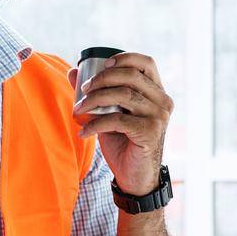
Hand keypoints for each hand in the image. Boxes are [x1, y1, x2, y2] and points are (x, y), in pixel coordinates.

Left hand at [69, 53, 173, 195]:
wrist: (135, 177)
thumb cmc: (123, 143)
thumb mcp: (108, 114)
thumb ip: (96, 93)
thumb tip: (74, 71)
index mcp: (157, 92)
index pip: (146, 63)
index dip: (124, 58)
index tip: (102, 66)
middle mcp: (162, 101)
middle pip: (130, 76)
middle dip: (101, 79)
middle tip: (83, 90)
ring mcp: (158, 116)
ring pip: (123, 95)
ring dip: (94, 100)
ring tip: (78, 110)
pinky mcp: (150, 132)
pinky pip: (117, 119)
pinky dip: (95, 123)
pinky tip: (83, 131)